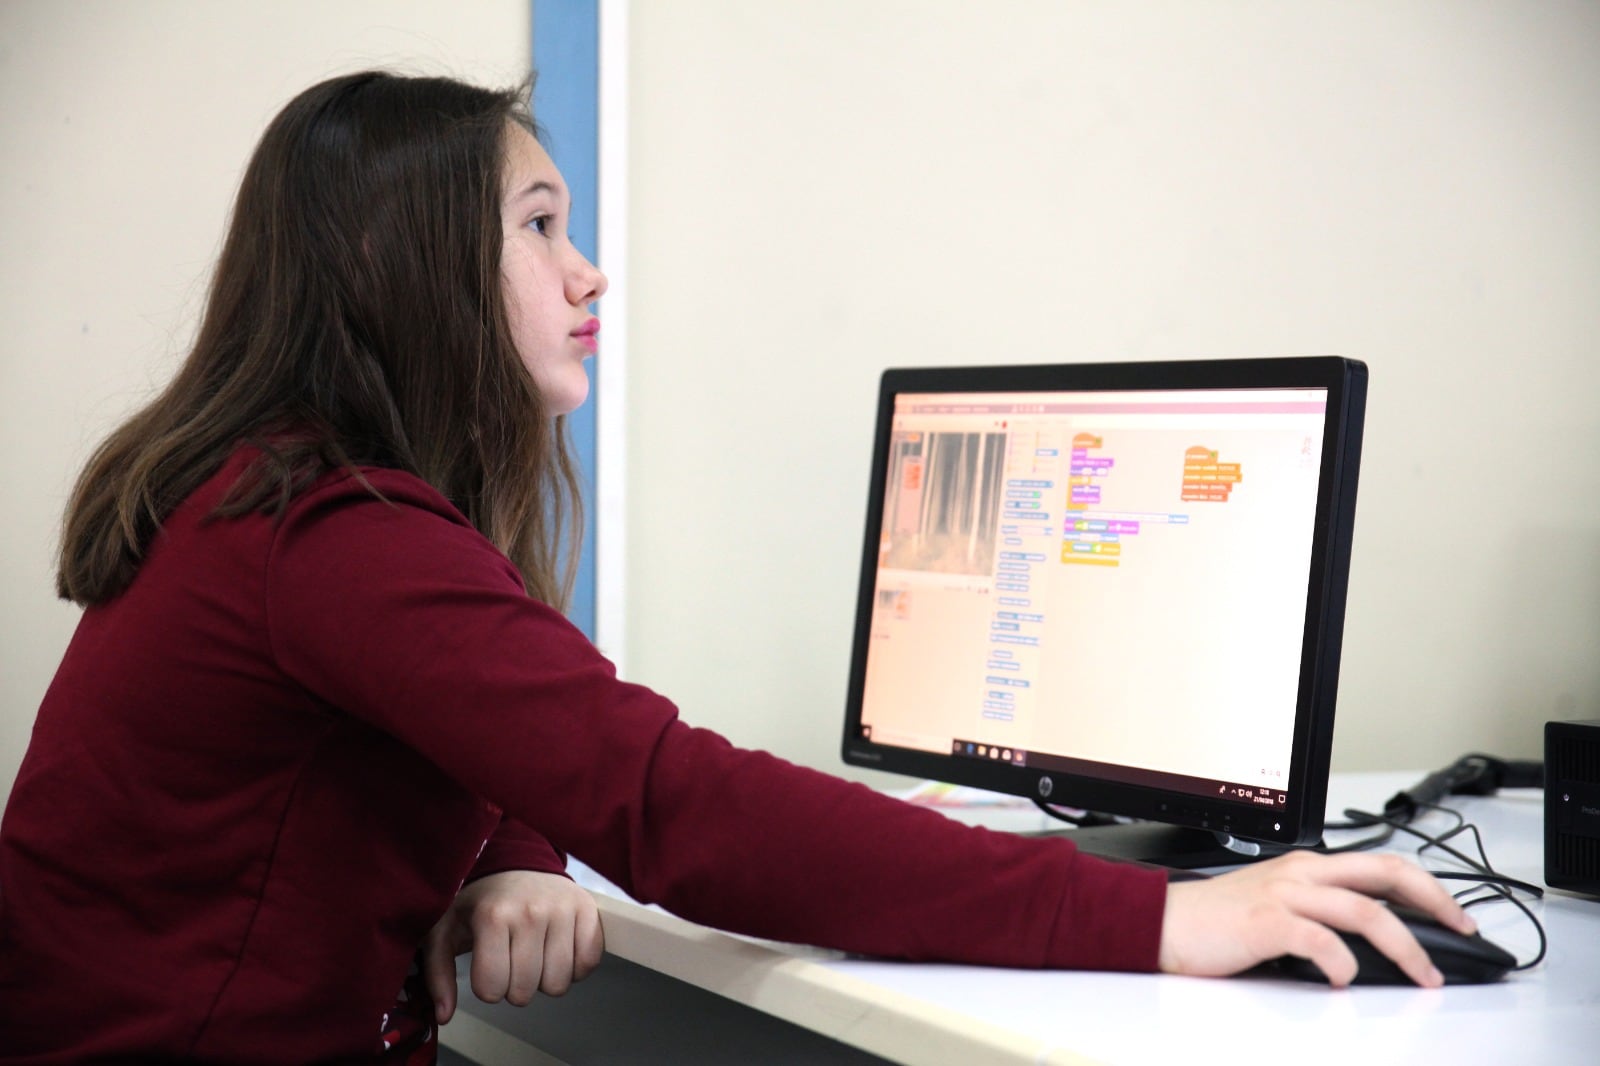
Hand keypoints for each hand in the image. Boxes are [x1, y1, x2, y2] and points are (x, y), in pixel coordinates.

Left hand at [422, 870, 604, 1022]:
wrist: (517, 863)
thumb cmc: (480, 902)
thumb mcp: (445, 931)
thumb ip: (438, 974)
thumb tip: (444, 1015)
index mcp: (493, 915)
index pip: (492, 989)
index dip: (487, 986)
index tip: (488, 966)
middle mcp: (530, 911)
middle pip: (524, 992)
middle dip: (515, 986)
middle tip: (512, 960)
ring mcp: (563, 910)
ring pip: (558, 984)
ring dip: (545, 979)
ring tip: (535, 954)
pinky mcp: (587, 910)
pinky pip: (588, 963)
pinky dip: (574, 966)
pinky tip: (558, 949)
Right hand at [1158, 850, 1476, 986]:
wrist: (1165, 921)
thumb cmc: (1218, 920)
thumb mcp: (1275, 903)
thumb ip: (1317, 909)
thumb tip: (1369, 939)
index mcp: (1307, 864)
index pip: (1381, 864)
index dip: (1428, 888)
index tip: (1455, 916)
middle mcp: (1302, 872)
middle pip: (1386, 874)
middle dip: (1434, 902)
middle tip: (1460, 932)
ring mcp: (1285, 894)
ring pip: (1365, 911)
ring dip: (1404, 947)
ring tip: (1421, 975)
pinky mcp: (1267, 922)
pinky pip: (1320, 940)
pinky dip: (1342, 963)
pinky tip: (1343, 979)